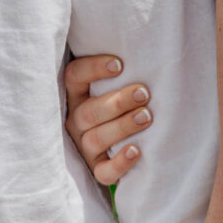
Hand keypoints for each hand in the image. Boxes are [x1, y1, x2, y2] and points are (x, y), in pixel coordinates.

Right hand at [63, 53, 152, 186]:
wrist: (121, 146)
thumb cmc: (121, 106)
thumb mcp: (112, 87)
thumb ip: (121, 74)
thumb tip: (148, 51)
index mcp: (77, 96)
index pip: (74, 77)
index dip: (93, 69)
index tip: (119, 65)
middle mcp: (76, 121)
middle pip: (89, 112)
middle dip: (118, 102)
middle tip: (144, 93)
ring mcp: (84, 147)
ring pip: (96, 139)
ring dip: (122, 127)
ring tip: (146, 117)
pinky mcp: (96, 170)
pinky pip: (104, 171)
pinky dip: (119, 163)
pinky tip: (136, 150)